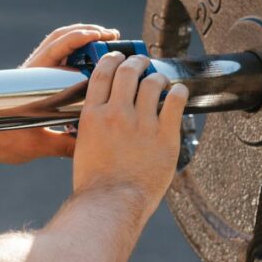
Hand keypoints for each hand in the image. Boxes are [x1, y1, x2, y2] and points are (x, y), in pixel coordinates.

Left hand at [0, 24, 119, 164]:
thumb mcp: (36, 145)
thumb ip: (64, 145)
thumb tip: (92, 147)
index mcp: (33, 79)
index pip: (59, 47)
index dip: (82, 38)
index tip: (103, 37)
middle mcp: (32, 72)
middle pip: (60, 38)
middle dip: (86, 32)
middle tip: (111, 35)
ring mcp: (31, 74)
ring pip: (56, 44)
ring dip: (79, 39)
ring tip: (102, 40)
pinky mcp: (32, 81)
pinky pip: (54, 58)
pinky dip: (72, 52)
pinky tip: (88, 62)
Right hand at [72, 52, 188, 209]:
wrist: (111, 204)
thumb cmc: (95, 183)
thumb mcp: (83, 146)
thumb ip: (93, 126)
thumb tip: (100, 116)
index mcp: (93, 115)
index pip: (102, 73)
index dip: (111, 59)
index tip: (118, 58)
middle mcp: (116, 114)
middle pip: (127, 71)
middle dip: (137, 62)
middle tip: (142, 62)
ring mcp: (141, 124)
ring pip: (153, 82)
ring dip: (157, 76)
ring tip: (160, 80)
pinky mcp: (164, 136)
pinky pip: (175, 101)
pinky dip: (178, 92)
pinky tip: (178, 92)